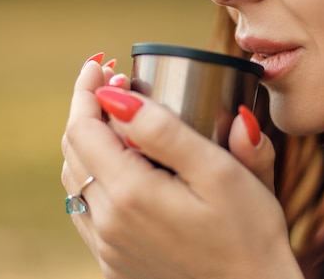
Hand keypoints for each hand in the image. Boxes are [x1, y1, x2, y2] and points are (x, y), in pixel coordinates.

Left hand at [61, 53, 303, 278]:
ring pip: (76, 179)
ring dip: (88, 140)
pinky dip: (93, 174)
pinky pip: (86, 209)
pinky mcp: (114, 261)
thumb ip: (166, 132)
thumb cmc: (248, 234)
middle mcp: (109, 223)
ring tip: (115, 117)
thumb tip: (118, 96)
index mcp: (131, 194)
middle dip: (88, 108)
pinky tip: (118, 163)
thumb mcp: (219, 173)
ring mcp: (108, 246)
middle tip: (113, 82)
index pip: (83, 129)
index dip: (86, 90)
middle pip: (75, 150)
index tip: (100, 64)